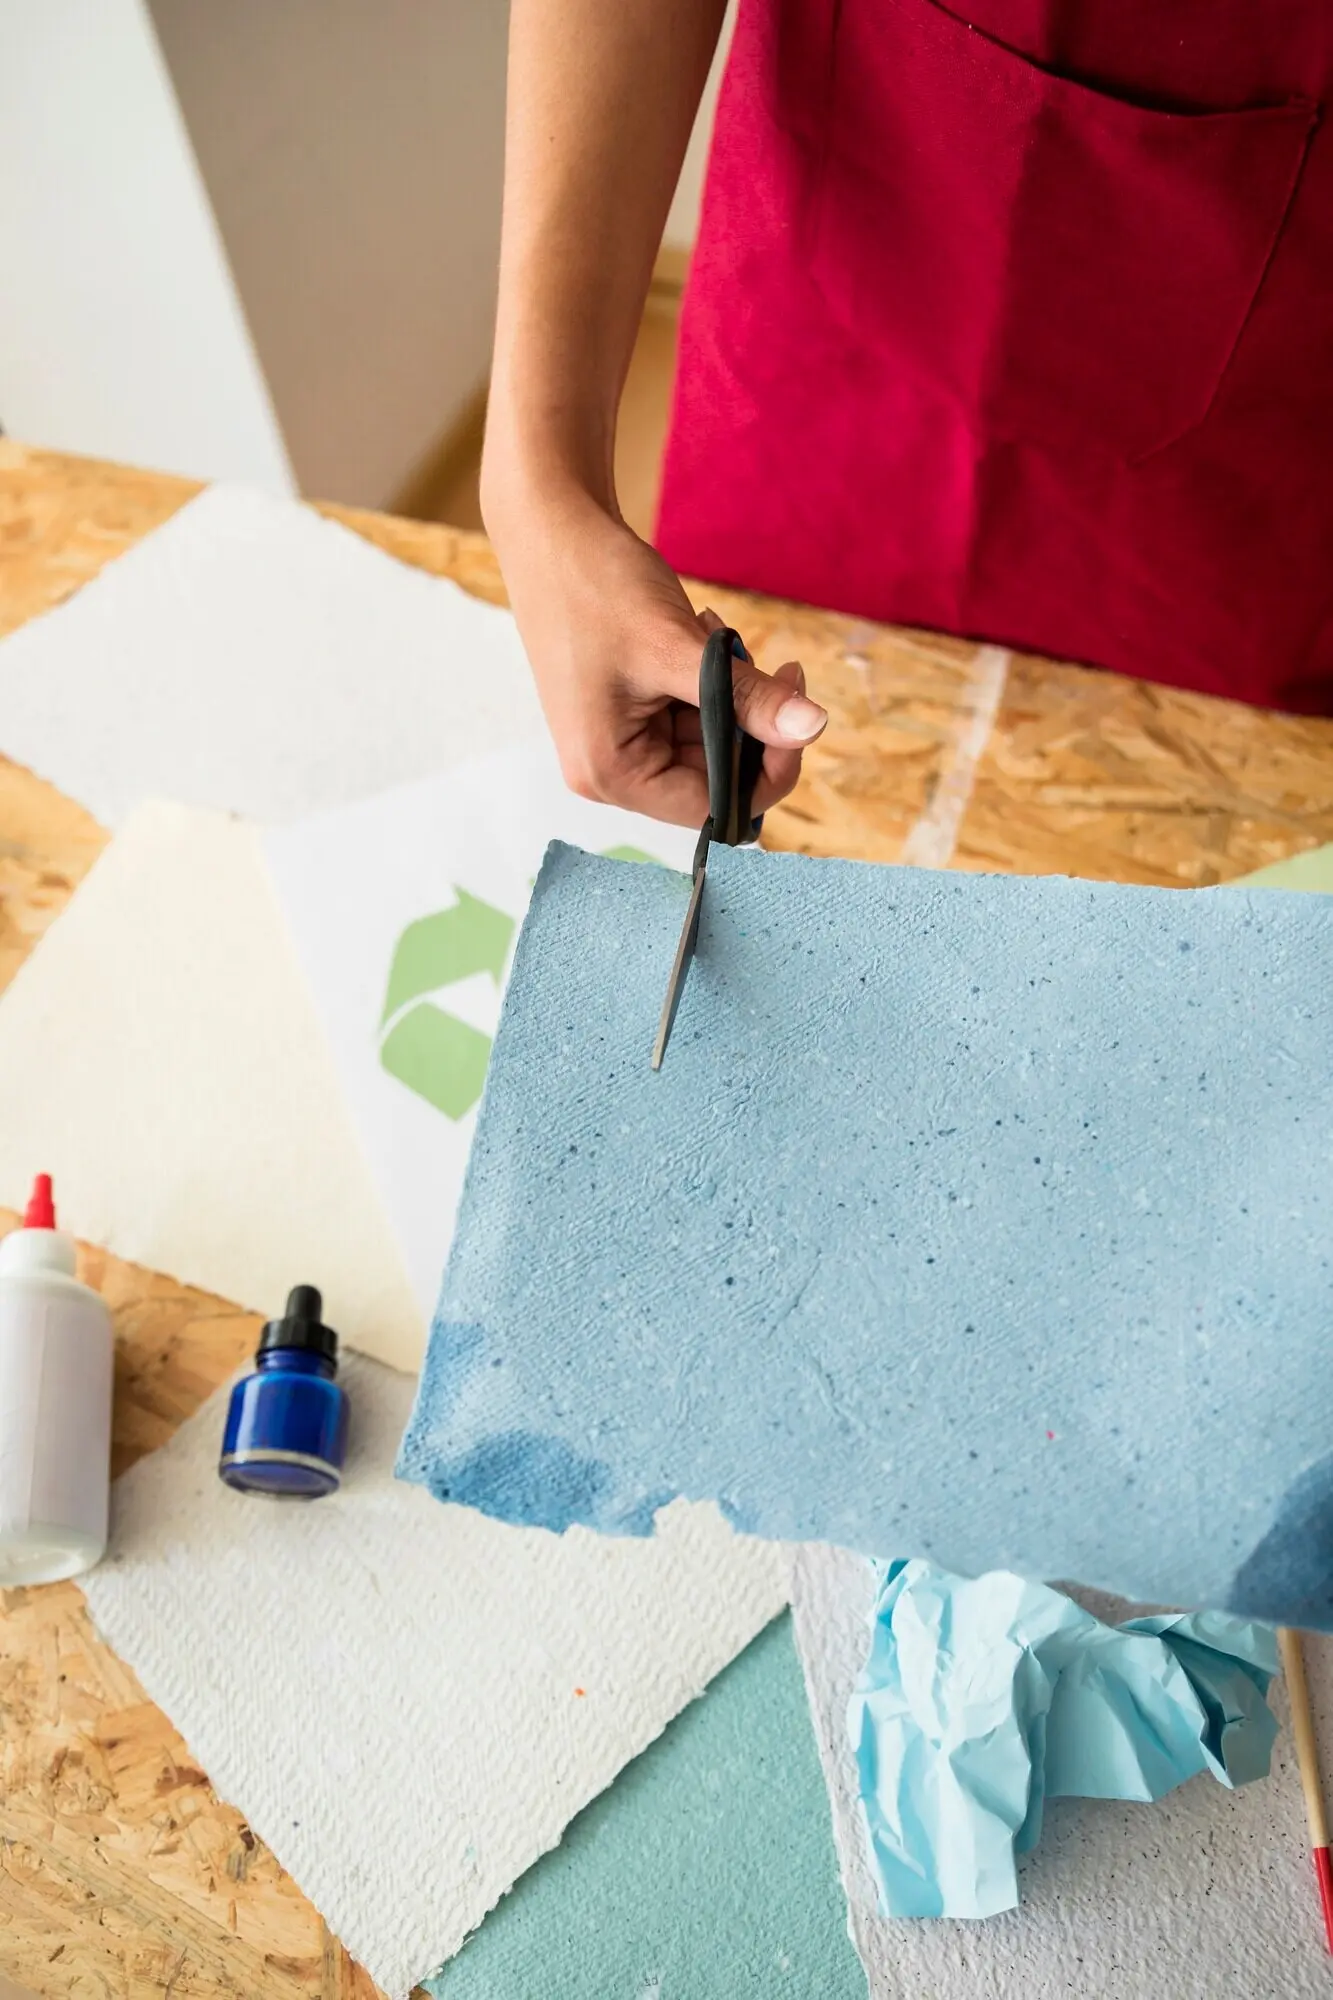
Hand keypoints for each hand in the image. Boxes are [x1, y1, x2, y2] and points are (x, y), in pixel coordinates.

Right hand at [486, 485, 827, 826]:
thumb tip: (814, 728)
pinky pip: (690, 714)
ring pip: (709, 742)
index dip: (767, 770)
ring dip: (732, 695)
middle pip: (714, 777)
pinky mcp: (626, 710)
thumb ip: (747, 698)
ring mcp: (617, 739)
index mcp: (611, 772)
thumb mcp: (680, 647)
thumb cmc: (595, 586)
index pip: (712, 807)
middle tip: (768, 664)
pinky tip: (700, 634)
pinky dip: (710, 681)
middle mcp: (610, 770)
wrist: (551, 528)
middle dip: (749, 724)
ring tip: (716, 636)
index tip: (798, 712)